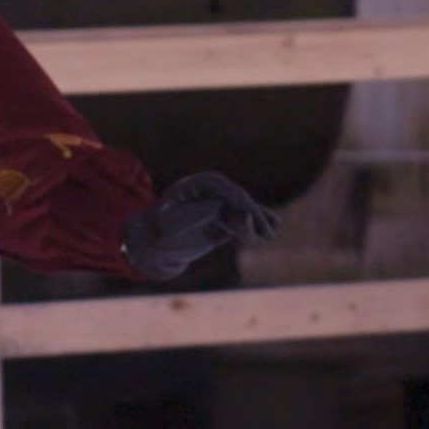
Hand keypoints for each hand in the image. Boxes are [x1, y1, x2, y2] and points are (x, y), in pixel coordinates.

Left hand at [121, 171, 278, 282]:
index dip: (240, 203)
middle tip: (266, 232)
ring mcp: (219, 203)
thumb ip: (194, 214)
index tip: (250, 219)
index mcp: (199, 184)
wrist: (154, 244)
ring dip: (258, 222)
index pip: (226, 190)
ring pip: (243, 210)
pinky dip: (257, 223)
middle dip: (253, 214)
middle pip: (238, 199)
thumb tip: (219, 207)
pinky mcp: (223, 218)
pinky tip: (274, 228)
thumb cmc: (159, 231)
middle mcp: (211, 191)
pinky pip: (243, 219)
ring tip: (270, 235)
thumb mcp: (171, 223)